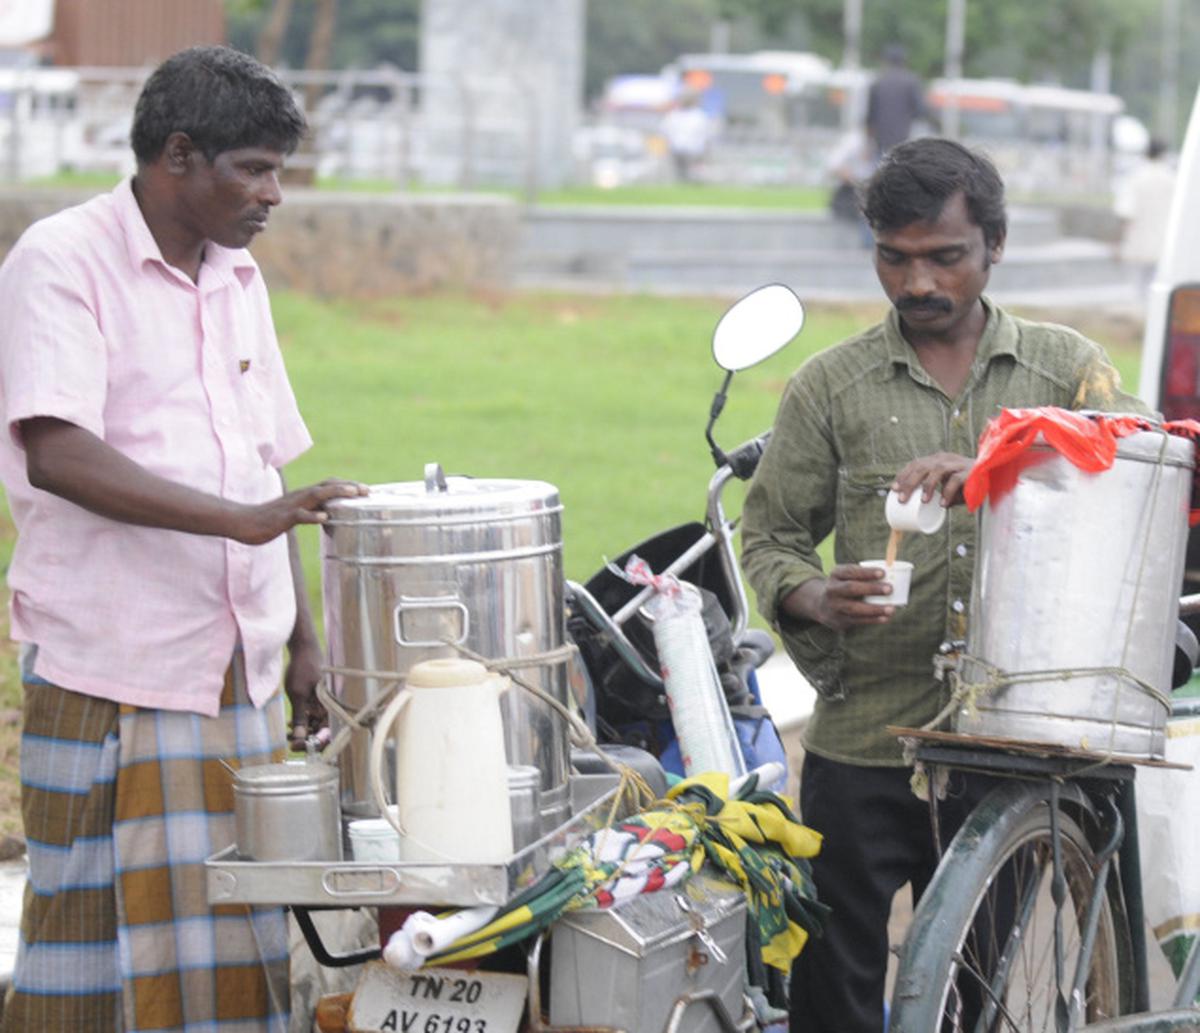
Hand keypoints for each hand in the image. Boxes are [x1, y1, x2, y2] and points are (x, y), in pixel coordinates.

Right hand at [233, 479, 367, 545]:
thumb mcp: (293, 515)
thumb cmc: (267, 520)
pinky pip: (299, 515)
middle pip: (327, 486)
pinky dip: (312, 516)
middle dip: (348, 486)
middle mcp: (300, 497)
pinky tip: (324, 518)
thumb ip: (309, 512)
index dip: (348, 485)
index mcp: (303, 497)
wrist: (241, 522)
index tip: (367, 489)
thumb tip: (327, 516)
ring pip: (316, 495)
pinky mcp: (282, 518)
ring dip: (336, 493)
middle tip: (368, 490)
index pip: (329, 485)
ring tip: (353, 493)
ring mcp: (291, 506)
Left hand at [284, 636, 327, 750]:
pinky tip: (291, 723)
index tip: (298, 747)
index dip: (315, 743)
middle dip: (307, 739)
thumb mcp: (297, 694)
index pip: (329, 733)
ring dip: (304, 731)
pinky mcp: (319, 698)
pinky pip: (314, 716)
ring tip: (288, 734)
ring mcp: (325, 702)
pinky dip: (304, 721)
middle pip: (323, 731)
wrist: (303, 647)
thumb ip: (300, 717)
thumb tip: (299, 738)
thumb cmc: (302, 667)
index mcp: (331, 705)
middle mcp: (331, 705)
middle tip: (291, 743)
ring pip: (317, 724)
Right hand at [784, 564, 893, 631]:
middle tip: (890, 589)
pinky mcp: (839, 620)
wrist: (820, 605)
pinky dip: (872, 620)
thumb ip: (862, 575)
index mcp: (835, 575)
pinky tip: (885, 618)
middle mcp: (832, 590)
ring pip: (854, 608)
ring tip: (891, 609)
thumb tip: (892, 574)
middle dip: (871, 589)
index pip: (850, 571)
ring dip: (874, 609)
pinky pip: (857, 621)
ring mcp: (834, 606)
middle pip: (851, 588)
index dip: (866, 572)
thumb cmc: (843, 586)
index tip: (883, 573)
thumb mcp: (846, 576)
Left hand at [892, 452, 973, 507]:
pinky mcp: (969, 472)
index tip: (893, 489)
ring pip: (937, 470)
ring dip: (927, 486)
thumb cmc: (964, 485)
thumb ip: (934, 494)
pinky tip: (943, 504)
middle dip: (909, 482)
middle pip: (922, 466)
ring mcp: (957, 464)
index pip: (915, 464)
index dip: (903, 475)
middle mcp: (945, 459)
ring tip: (923, 501)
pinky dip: (948, 492)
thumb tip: (914, 511)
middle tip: (901, 499)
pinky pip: (955, 480)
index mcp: (937, 460)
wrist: (991, 479)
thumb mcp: (945, 487)